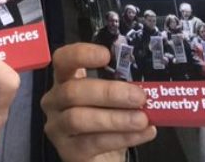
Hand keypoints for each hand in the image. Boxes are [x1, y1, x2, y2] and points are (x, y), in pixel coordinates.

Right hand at [41, 43, 155, 161]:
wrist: (102, 158)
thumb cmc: (107, 124)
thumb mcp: (112, 101)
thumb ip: (123, 90)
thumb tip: (149, 86)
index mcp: (65, 80)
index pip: (63, 60)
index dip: (80, 54)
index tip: (106, 55)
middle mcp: (55, 101)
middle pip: (73, 91)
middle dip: (109, 93)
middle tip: (139, 97)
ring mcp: (58, 127)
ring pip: (79, 118)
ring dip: (115, 118)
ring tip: (142, 120)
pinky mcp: (67, 151)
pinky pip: (93, 142)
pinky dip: (121, 137)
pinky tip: (142, 133)